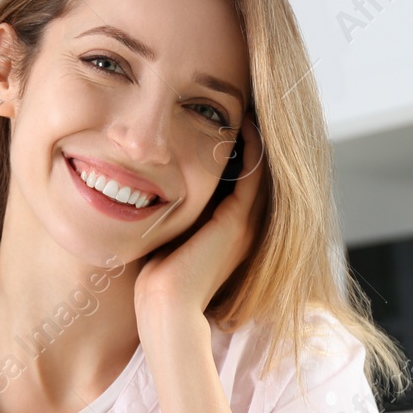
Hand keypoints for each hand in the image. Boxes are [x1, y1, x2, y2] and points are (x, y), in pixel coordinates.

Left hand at [134, 113, 265, 329]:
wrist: (164, 306)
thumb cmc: (157, 279)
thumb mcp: (170, 238)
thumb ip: (173, 216)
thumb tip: (151, 190)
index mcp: (231, 234)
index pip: (245, 184)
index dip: (241, 154)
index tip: (226, 124)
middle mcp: (245, 228)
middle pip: (259, 173)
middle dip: (254, 141)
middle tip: (247, 106)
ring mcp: (245, 225)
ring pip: (262, 169)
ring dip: (257, 138)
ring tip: (247, 107)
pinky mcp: (237, 221)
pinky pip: (253, 172)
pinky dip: (251, 146)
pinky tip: (242, 122)